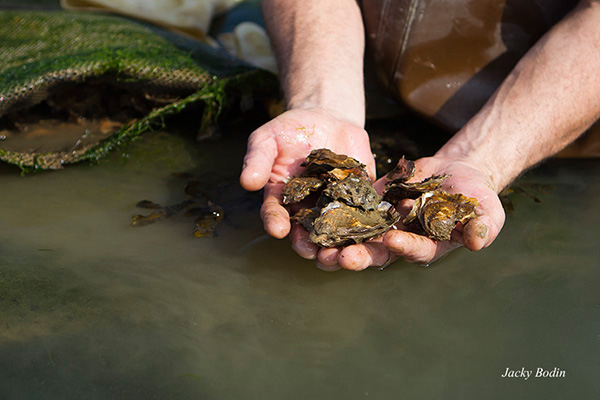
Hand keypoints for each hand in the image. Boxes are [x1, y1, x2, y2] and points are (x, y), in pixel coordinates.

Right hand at [240, 107, 374, 258]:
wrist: (325, 119)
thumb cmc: (289, 131)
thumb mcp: (267, 140)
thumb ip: (258, 160)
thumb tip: (247, 183)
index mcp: (281, 200)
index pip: (276, 215)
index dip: (276, 222)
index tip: (278, 229)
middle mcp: (307, 211)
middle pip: (307, 235)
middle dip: (310, 246)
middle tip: (313, 253)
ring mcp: (335, 208)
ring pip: (338, 235)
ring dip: (342, 248)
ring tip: (345, 255)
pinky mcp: (360, 201)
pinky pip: (366, 216)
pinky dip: (372, 227)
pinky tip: (377, 233)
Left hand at [316, 156, 505, 270]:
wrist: (457, 173)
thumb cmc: (476, 196)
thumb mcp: (487, 210)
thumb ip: (482, 226)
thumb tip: (477, 242)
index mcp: (426, 246)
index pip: (413, 251)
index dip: (403, 246)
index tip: (391, 238)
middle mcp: (399, 240)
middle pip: (375, 252)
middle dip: (358, 256)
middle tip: (339, 259)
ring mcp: (382, 222)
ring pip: (355, 235)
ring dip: (336, 241)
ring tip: (316, 245)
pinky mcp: (369, 204)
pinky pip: (348, 208)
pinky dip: (332, 212)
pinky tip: (312, 213)